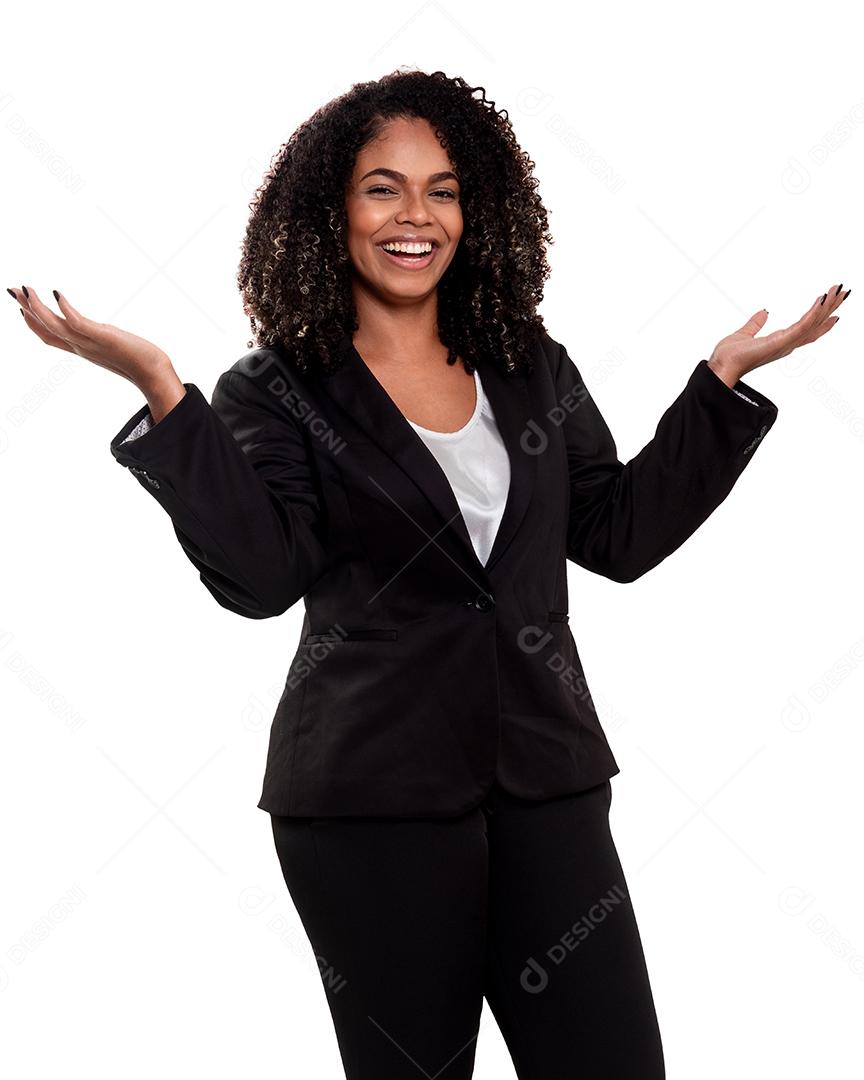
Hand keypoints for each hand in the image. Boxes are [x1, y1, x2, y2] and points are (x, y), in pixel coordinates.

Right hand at [9, 285, 175, 391]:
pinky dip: (65, 309)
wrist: (153, 372)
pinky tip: (57, 293)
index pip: (49, 337)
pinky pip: (78, 323)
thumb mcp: (112, 346)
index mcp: (81, 348)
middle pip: (46, 329)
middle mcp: (81, 347)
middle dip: (27, 309)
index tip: (21, 306)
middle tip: (12, 290)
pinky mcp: (103, 337)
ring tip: (26, 289)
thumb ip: (101, 338)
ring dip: (38, 307)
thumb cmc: (138, 359)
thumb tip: (101, 332)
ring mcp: (90, 343)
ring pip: (55, 326)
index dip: (33, 322)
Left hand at [708, 282, 850, 386]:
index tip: (832, 308)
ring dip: (827, 306)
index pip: (806, 329)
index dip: (821, 319)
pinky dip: (814, 312)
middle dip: (830, 308)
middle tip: (843, 292)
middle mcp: (787, 344)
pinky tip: (822, 300)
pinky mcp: (782, 341)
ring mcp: (786, 343)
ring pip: (813, 322)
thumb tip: (764, 312)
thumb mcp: (744, 334)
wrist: (721, 366)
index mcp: (780, 342)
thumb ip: (755, 324)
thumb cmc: (729, 357)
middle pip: (815, 324)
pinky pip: (803, 325)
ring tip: (838, 290)